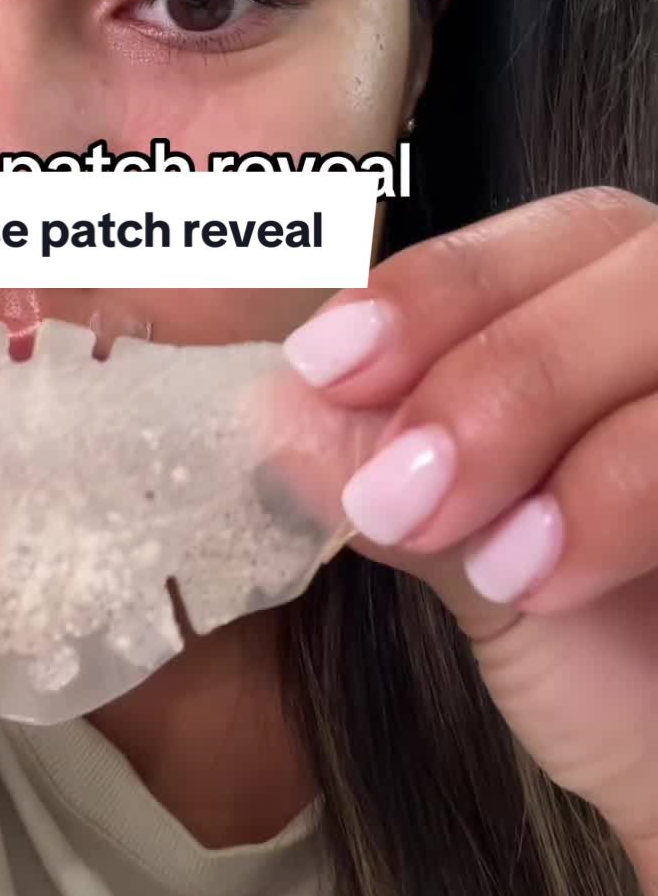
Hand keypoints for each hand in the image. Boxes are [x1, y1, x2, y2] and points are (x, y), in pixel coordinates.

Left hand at [281, 188, 657, 868]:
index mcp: (634, 306)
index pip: (558, 231)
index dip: (441, 285)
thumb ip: (391, 469)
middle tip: (395, 491)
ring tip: (482, 558)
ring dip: (546, 416)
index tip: (325, 366)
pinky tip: (548, 579)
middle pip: (624, 245)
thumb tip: (273, 408)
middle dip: (492, 361)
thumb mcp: (479, 555)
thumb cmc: (619, 663)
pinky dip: (623, 490)